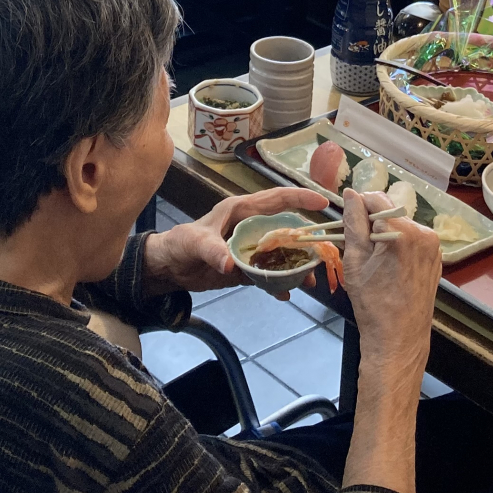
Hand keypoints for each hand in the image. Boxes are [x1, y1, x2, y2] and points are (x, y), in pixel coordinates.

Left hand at [141, 187, 328, 296]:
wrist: (168, 268)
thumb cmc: (180, 244)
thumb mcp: (194, 243)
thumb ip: (212, 250)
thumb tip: (230, 263)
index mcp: (242, 211)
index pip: (277, 199)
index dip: (301, 199)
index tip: (324, 203)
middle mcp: (250, 226)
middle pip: (286, 228)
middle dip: (306, 240)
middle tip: (322, 254)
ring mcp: (250, 247)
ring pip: (281, 252)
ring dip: (295, 265)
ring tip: (308, 280)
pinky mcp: (246, 267)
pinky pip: (268, 273)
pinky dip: (278, 282)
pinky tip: (285, 293)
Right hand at [342, 190, 440, 388]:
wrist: (399, 339)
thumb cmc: (372, 304)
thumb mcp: (355, 261)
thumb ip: (353, 223)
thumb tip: (350, 193)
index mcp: (402, 232)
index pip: (376, 198)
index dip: (358, 207)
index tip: (349, 224)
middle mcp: (424, 233)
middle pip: (390, 210)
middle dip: (372, 222)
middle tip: (360, 248)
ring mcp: (434, 246)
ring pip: (401, 224)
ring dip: (386, 233)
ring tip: (375, 261)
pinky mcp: (436, 258)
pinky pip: (413, 239)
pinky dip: (399, 244)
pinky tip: (391, 267)